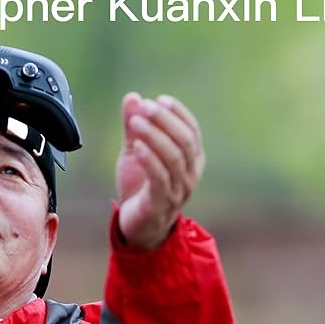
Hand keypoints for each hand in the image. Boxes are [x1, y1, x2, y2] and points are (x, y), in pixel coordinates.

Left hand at [116, 93, 204, 249]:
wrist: (136, 226)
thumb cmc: (140, 187)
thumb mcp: (135, 152)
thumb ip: (135, 126)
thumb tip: (132, 97)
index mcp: (191, 160)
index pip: (192, 131)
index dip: (178, 114)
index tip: (160, 100)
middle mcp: (190, 174)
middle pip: (185, 142)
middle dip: (165, 121)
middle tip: (145, 107)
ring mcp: (178, 191)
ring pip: (173, 158)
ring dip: (154, 136)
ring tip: (136, 122)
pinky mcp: (161, 204)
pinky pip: (159, 179)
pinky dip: (149, 160)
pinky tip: (137, 147)